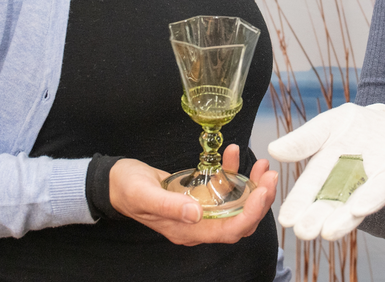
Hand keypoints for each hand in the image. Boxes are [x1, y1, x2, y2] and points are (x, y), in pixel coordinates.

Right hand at [108, 145, 276, 245]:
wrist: (114, 181)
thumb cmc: (126, 189)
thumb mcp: (144, 194)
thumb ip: (170, 206)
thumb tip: (197, 214)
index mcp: (187, 231)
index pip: (229, 231)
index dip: (250, 214)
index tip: (263, 191)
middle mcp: (198, 225)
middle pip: (239, 220)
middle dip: (259, 200)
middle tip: (270, 175)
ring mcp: (199, 211)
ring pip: (235, 204)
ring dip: (252, 186)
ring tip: (262, 165)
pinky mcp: (199, 196)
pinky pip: (222, 188)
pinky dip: (232, 171)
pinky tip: (233, 152)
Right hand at [268, 102, 384, 240]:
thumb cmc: (355, 126)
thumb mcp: (327, 126)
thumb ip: (304, 140)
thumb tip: (273, 150)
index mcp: (324, 168)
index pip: (309, 188)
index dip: (297, 203)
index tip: (286, 219)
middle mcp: (345, 183)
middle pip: (329, 203)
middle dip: (316, 218)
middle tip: (304, 232)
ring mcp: (369, 183)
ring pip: (352, 205)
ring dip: (341, 220)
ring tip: (327, 232)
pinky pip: (381, 190)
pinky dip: (370, 199)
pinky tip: (359, 209)